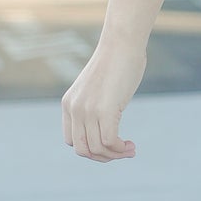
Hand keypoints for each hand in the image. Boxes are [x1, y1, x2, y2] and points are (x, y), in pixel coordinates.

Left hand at [62, 37, 146, 160]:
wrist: (122, 43)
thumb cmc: (116, 62)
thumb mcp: (98, 88)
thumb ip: (96, 105)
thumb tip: (106, 122)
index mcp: (68, 104)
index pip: (71, 141)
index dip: (91, 148)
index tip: (110, 145)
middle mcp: (74, 109)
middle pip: (83, 150)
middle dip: (103, 157)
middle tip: (122, 152)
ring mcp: (88, 110)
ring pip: (97, 149)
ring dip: (115, 155)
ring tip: (130, 150)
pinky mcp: (104, 110)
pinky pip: (109, 142)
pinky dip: (121, 149)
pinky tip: (131, 145)